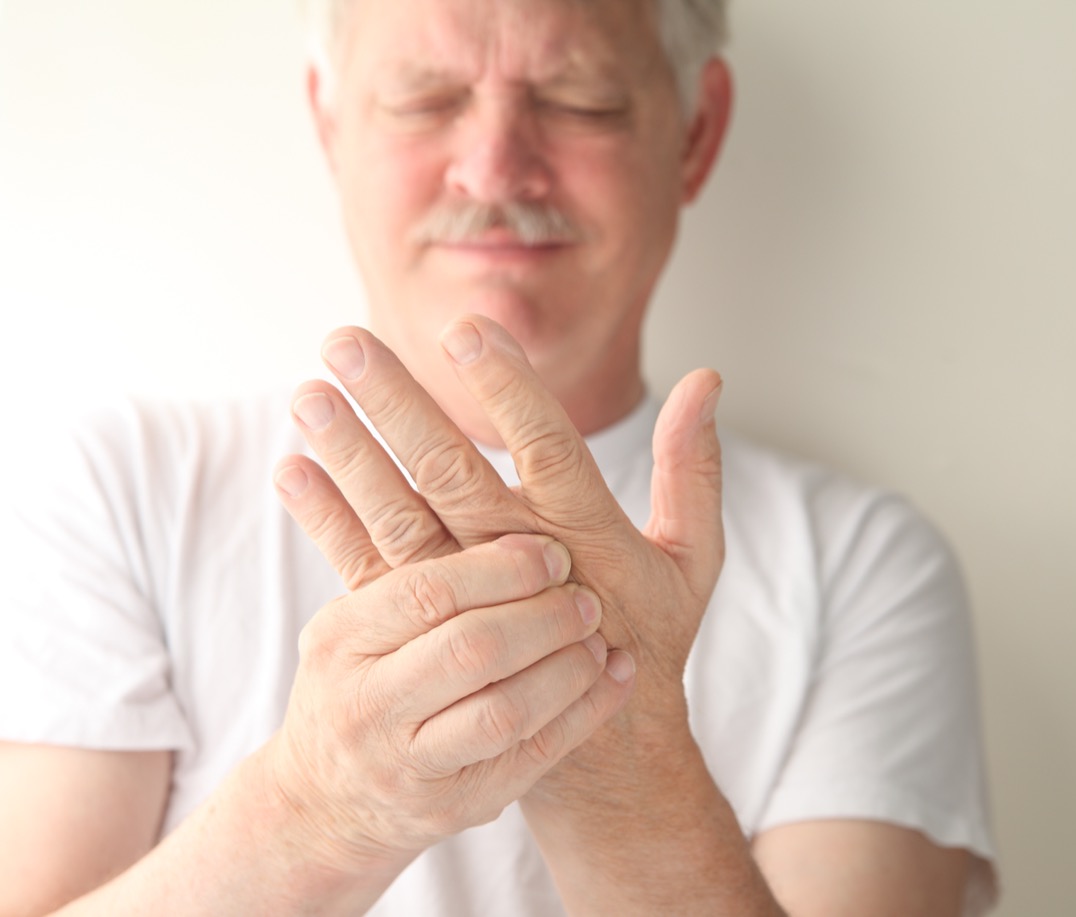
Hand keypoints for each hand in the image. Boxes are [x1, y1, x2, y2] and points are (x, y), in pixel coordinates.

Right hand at [260, 532, 623, 872]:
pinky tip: (614, 677)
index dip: (500, 566)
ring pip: (506, 711)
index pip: (428, 591)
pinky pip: (533, 756)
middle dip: (542, 616)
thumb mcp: (349, 619)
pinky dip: (583, 712)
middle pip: (472, 649)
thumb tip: (403, 449)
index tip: (550, 549)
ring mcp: (411, 764)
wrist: (324, 803)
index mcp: (343, 639)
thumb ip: (386, 552)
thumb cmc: (353, 683)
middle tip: (587, 595)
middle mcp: (369, 705)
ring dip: (567, 666)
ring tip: (599, 636)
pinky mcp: (456, 805)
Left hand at [278, 316, 723, 711]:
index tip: (466, 330)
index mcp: (585, 533)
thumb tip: (707, 379)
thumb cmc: (651, 635)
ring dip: (351, 454)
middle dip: (398, 405)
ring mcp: (464, 597)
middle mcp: (518, 560)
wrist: (606, 749)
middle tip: (347, 341)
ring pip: (399, 515)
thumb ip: (693, 468)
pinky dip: (327, 520)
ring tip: (306, 393)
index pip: (548, 447)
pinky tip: (291, 469)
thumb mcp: (693, 559)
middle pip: (452, 473)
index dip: (509, 392)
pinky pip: (369, 568)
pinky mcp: (425, 628)